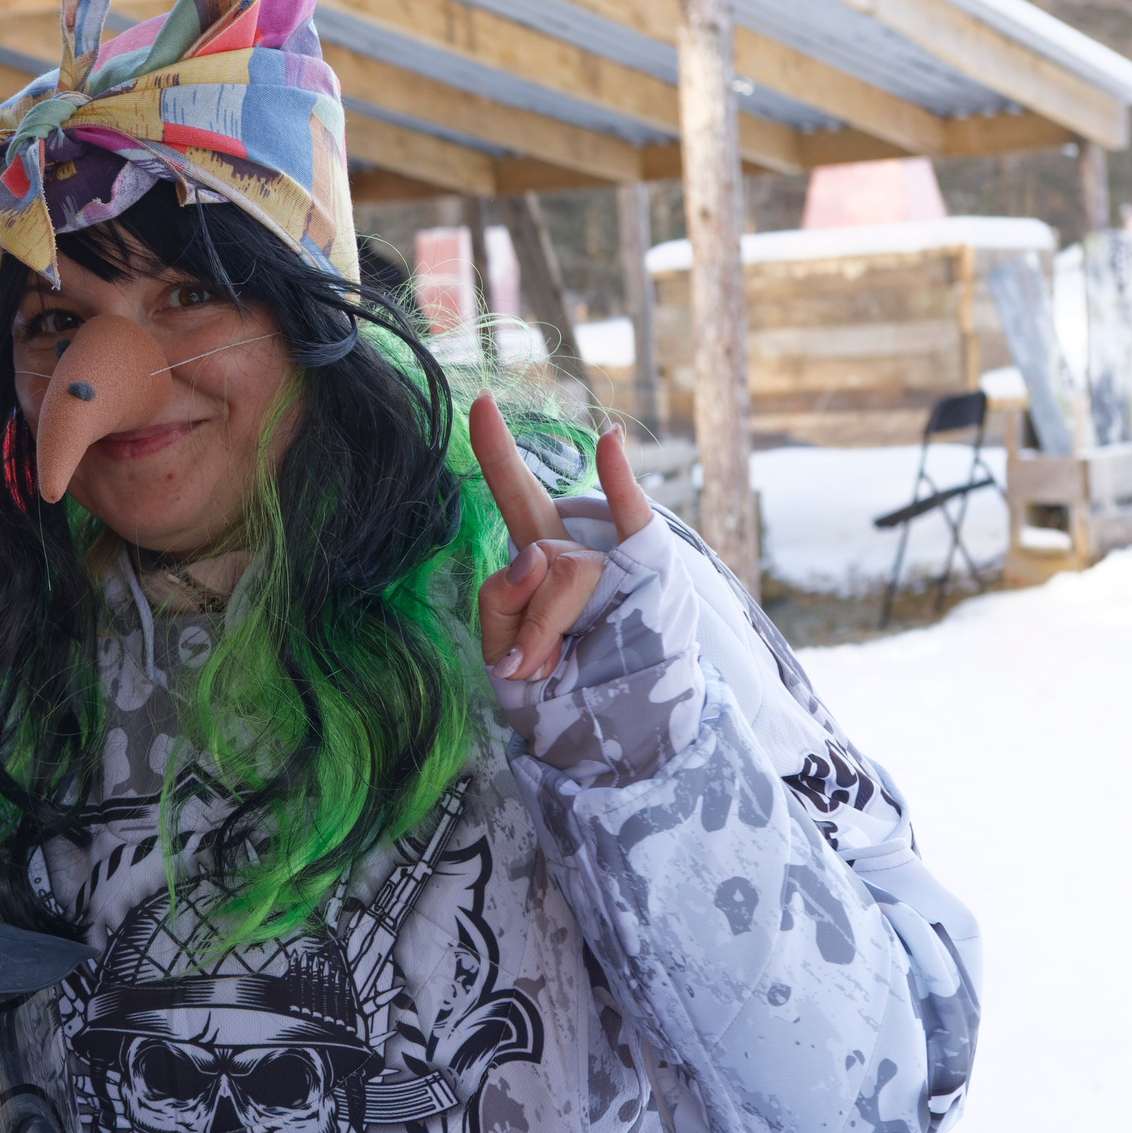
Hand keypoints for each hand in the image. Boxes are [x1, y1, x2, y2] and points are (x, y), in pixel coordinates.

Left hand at [470, 393, 652, 684]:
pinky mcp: (652, 570)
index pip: (516, 495)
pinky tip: (609, 441)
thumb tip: (533, 557)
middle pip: (533, 559)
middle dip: (525, 620)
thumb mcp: (505, 656)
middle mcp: (582, 545)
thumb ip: (501, 605)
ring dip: (551, 633)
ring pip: (564, 573)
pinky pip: (634, 517)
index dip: (498, 450)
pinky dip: (620, 480)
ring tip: (564, 666)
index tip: (479, 399)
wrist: (624, 733)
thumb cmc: (561, 688)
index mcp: (545, 556)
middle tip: (531, 666)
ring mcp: (618, 556)